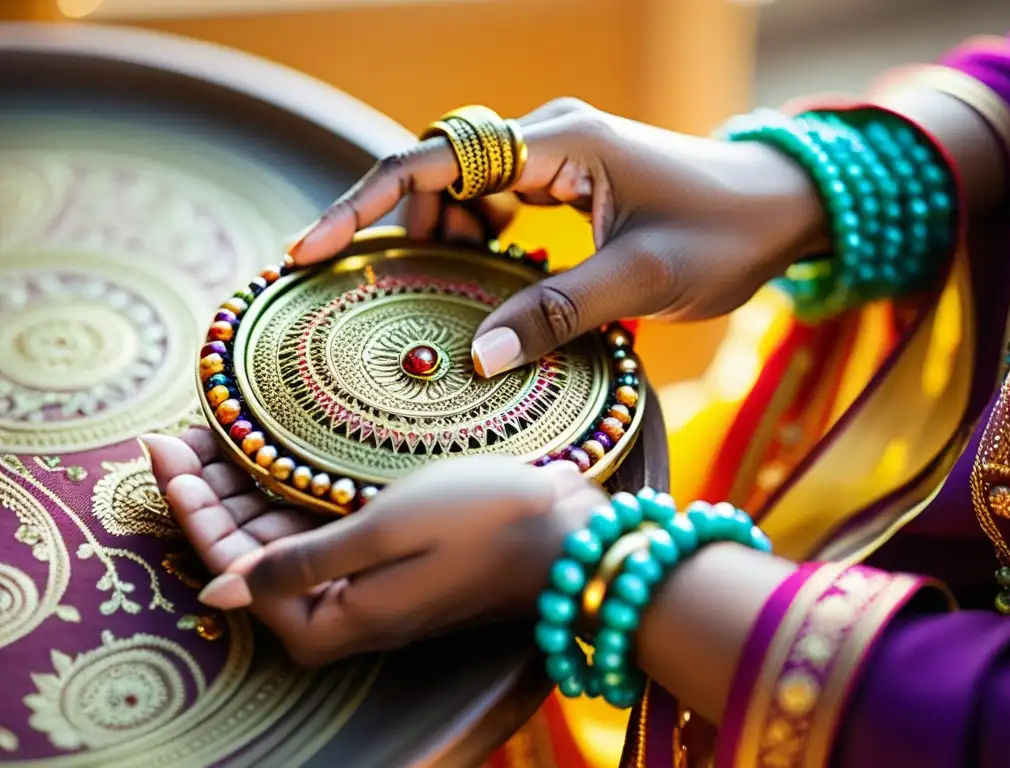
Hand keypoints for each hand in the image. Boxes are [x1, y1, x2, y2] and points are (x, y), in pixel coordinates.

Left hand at [147, 430, 605, 666]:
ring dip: (243, 490)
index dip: (191, 509)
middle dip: (209, 495)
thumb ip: (303, 563)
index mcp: (333, 617)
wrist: (567, 533)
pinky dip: (286, 493)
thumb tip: (220, 591)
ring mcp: (366, 586)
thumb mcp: (386, 531)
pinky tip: (270, 455)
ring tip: (210, 435)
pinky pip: (317, 531)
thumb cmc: (483, 523)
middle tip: (177, 434)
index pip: (233, 566)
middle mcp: (343, 610)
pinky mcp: (388, 562)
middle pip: (250, 554)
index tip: (164, 447)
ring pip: (281, 539)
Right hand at [287, 98, 827, 376]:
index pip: (436, 159)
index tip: (314, 247)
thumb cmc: (725, 232)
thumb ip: (554, 313)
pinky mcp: (569, 185)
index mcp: (560, 141)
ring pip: (466, 193)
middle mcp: (549, 138)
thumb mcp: (639, 279)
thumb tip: (473, 358)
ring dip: (446, 244)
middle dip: (405, 230)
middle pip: (439, 174)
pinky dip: (481, 247)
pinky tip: (489, 287)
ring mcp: (557, 160)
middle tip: (391, 294)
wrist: (785, 210)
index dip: (367, 201)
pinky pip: (500, 210)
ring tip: (447, 296)